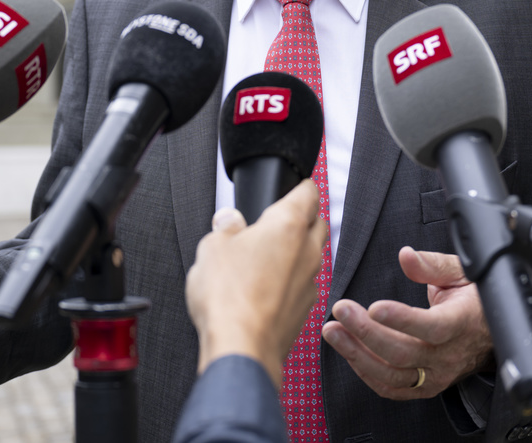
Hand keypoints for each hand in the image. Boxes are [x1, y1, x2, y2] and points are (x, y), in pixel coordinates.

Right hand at [185, 179, 327, 387]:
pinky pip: (304, 284)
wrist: (243, 347)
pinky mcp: (305, 309)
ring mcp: (310, 282)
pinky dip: (292, 279)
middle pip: (317, 224)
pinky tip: (270, 286)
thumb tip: (229, 220)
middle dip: (306, 216)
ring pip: (313, 256)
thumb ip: (225, 228)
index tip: (299, 184)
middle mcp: (307, 251)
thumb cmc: (229, 296)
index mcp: (288, 225)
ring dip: (298, 250)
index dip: (302, 185)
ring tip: (272, 253)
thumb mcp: (213, 248)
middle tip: (286, 216)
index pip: (308, 193)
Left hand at [322, 247, 492, 398]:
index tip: (374, 307)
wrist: (490, 335)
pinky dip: (365, 372)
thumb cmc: (476, 300)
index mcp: (461, 323)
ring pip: (392, 375)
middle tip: (340, 310)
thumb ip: (432, 265)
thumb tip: (405, 256)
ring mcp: (436, 376)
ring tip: (333, 331)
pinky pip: (391, 388)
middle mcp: (448, 356)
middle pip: (403, 353)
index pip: (432, 327)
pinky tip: (349, 351)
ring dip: (357, 354)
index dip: (402, 320)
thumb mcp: (462, 273)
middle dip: (366, 332)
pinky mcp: (424, 387)